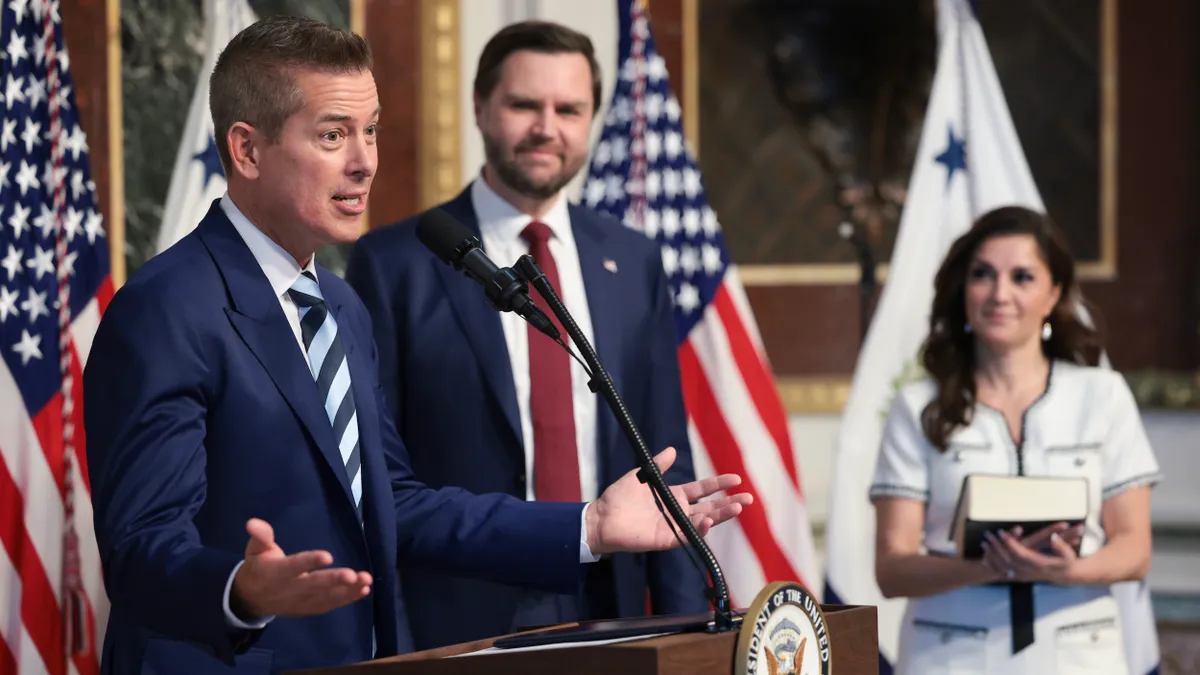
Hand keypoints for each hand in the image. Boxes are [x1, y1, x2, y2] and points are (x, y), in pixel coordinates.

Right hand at [231, 518, 371, 619]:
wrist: (251, 600)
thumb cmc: (258, 568)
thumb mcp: (254, 550)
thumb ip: (260, 536)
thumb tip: (253, 522)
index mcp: (276, 573)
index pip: (294, 566)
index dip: (310, 562)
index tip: (327, 556)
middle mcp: (290, 589)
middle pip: (314, 585)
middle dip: (334, 580)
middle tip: (352, 575)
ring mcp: (302, 601)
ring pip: (326, 597)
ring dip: (347, 590)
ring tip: (365, 580)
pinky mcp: (310, 608)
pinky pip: (330, 604)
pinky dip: (347, 599)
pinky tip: (363, 589)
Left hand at [585, 447, 751, 554]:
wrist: (602, 517)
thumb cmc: (619, 497)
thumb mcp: (642, 476)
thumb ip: (659, 465)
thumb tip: (672, 449)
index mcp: (673, 496)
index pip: (702, 490)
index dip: (718, 484)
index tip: (735, 478)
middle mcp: (677, 511)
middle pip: (709, 507)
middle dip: (729, 503)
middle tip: (749, 498)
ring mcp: (673, 526)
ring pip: (703, 522)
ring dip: (720, 515)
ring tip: (737, 507)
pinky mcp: (666, 539)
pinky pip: (687, 536)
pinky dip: (699, 530)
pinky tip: (709, 520)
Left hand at [980, 523, 1081, 584]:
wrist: (1063, 574)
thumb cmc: (1065, 562)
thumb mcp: (1069, 554)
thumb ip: (1061, 545)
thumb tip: (1054, 537)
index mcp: (1040, 564)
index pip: (1021, 554)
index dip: (1011, 544)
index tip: (1002, 533)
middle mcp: (1030, 571)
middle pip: (1009, 560)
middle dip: (997, 546)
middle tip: (988, 534)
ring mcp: (1024, 575)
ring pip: (1004, 567)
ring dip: (992, 555)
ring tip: (984, 542)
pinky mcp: (1021, 576)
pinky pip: (1003, 573)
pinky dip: (993, 566)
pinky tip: (985, 558)